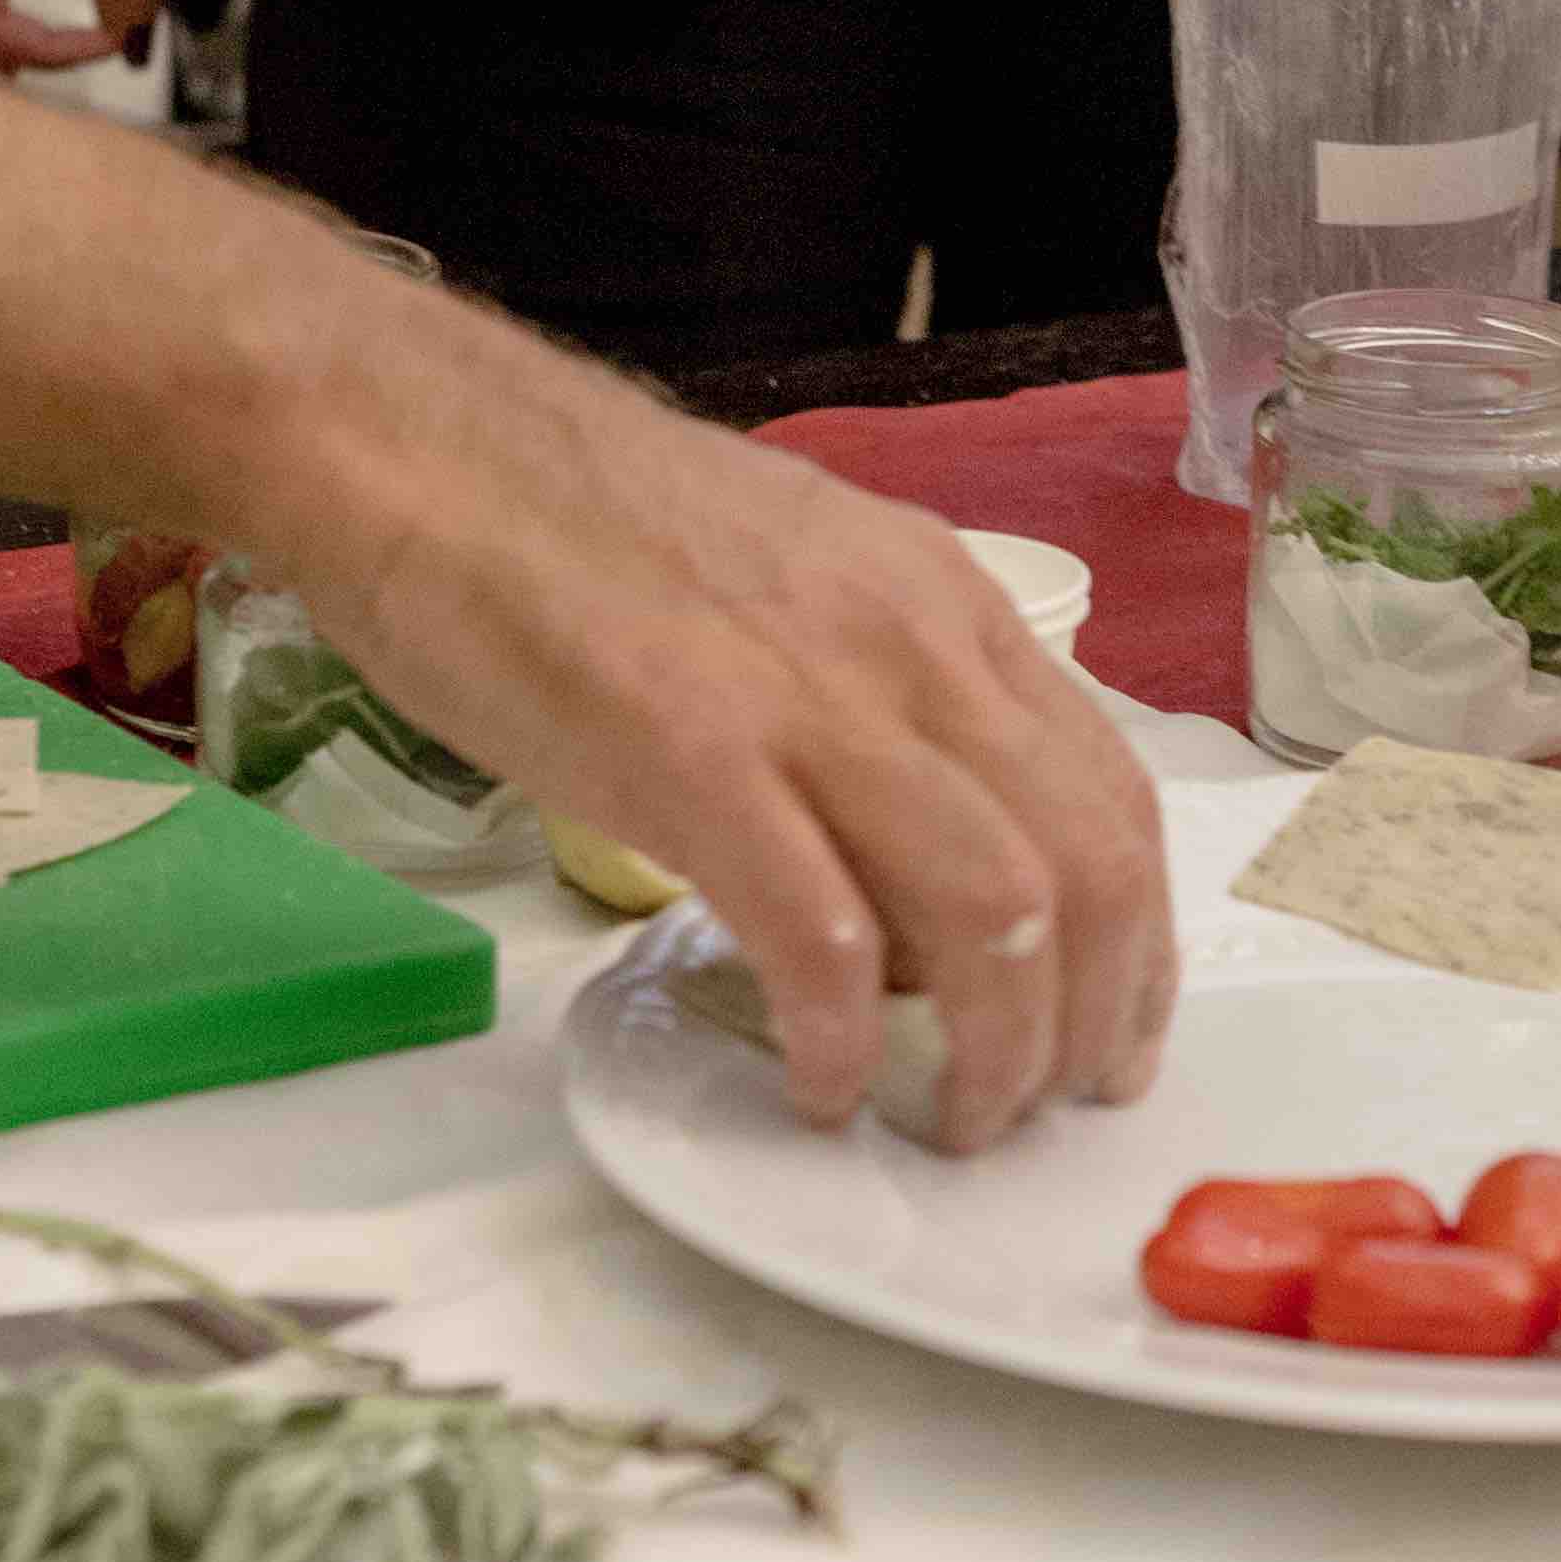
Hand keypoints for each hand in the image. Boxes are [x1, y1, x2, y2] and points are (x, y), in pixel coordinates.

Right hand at [265, 302, 1173, 1155]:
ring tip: (943, 1120)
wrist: (424, 441)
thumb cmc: (582, 517)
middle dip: (1094, 1019)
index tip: (1109, 1026)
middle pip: (1089, 867)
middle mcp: (912, 649)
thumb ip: (877, 687)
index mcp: (942, 605)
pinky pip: (823, 937)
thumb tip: (914, 835)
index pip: (1111, 790)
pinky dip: (838, 1041)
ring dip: (996, 1053)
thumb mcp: (795, 578)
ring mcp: (809, 703)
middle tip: (1044, 1109)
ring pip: (997, 913)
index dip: (1136, 939)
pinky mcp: (692, 758)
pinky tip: (811, 1084)